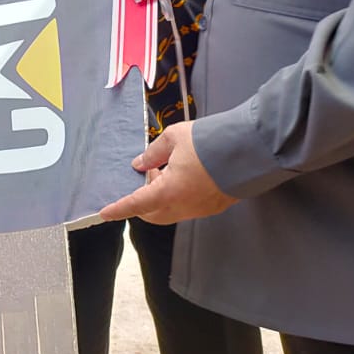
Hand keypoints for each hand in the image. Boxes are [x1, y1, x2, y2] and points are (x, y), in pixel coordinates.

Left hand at [96, 122, 235, 224]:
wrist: (248, 150)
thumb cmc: (209, 142)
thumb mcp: (173, 139)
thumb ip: (153, 153)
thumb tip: (140, 163)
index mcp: (168, 192)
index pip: (136, 204)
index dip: (119, 209)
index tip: (105, 213)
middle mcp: (183, 206)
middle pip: (152, 214)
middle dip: (141, 201)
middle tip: (146, 174)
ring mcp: (201, 209)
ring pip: (170, 211)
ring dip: (160, 196)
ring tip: (164, 168)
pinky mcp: (215, 206)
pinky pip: (187, 207)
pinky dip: (177, 196)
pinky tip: (182, 174)